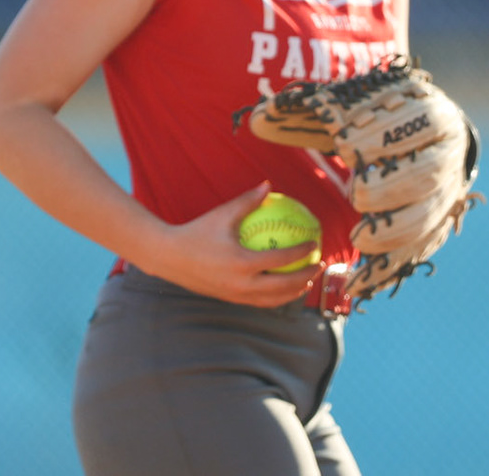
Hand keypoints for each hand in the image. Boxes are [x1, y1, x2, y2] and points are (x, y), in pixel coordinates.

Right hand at [130, 182, 319, 306]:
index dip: (301, 252)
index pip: (281, 259)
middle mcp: (242, 284)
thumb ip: (247, 201)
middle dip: (306, 277)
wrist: (169, 257)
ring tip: (306, 281)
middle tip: (319, 265)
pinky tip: (283, 289)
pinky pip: (261, 302)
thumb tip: (268, 185)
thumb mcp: (222, 214)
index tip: (314, 243)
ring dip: (294, 292)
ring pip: (274, 300)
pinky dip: (277, 297)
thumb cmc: (196, 232)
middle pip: (284, 286)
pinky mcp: (232, 300)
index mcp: (242, 263)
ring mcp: (237, 296)